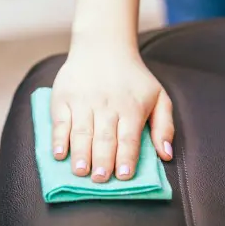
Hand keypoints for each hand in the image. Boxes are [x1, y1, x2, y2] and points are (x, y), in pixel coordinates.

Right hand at [51, 48, 173, 182]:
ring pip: (82, 132)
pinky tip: (59, 154)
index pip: (129, 137)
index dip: (126, 157)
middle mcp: (107, 105)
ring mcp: (83, 101)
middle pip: (105, 137)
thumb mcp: (159, 97)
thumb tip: (166, 155)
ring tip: (80, 172)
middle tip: (100, 179)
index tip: (124, 176)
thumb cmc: (134, 79)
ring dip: (81, 154)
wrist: (104, 47)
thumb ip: (164, 127)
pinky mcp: (63, 97)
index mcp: (132, 108)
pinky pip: (60, 121)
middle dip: (103, 160)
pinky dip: (58, 138)